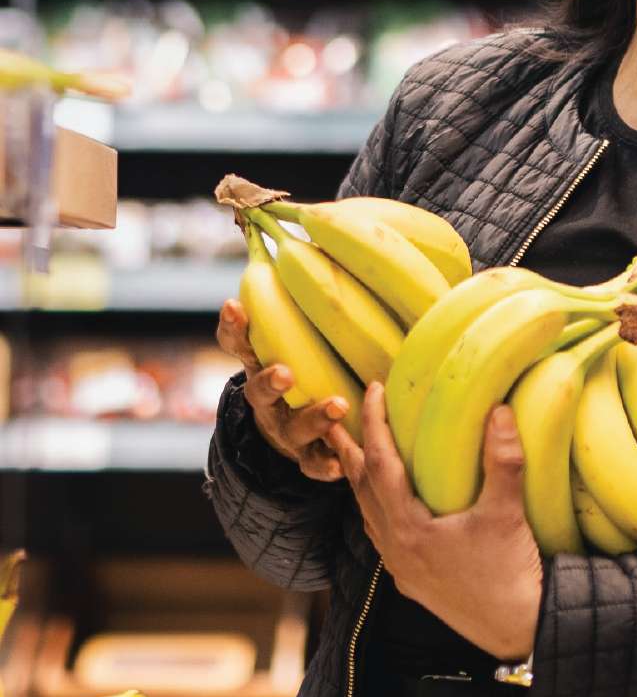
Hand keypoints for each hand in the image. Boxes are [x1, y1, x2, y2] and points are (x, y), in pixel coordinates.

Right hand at [217, 299, 348, 482]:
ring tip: (336, 406)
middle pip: (259, 390)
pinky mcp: (307, 458)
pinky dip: (327, 466)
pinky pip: (315, 466)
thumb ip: (305, 295)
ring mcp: (285, 431)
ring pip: (292, 428)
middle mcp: (267, 400)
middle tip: (284, 371)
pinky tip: (343, 466)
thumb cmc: (305, 366)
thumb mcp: (298, 334)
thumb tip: (321, 230)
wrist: (292, 435)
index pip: (239, 344)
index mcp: (262, 363)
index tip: (234, 303)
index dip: (233, 327)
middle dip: (270, 380)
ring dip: (312, 418)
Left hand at [331, 384, 542, 660]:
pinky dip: (376, 508)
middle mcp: (395, 549)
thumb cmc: (510, 573)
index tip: (372, 391)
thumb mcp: (507, 512)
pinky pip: (382, 535)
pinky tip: (386, 504)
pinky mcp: (413, 581)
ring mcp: (401, 568)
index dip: (374, 425)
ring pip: (368, 515)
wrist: (519, 630)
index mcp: (409, 530)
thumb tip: (499, 410)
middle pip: (361, 490)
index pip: (380, 465)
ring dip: (359, 480)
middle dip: (349, 452)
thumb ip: (502, 460)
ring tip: (354, 455)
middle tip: (335, 419)